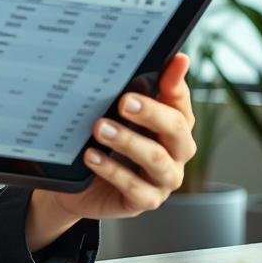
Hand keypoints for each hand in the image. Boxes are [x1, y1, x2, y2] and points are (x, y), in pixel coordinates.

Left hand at [32, 53, 197, 231]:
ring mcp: (164, 179)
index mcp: (173, 125)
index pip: (181, 101)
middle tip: (124, 102)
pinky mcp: (146, 201)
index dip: (177, 82)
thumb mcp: (115, 116)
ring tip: (100, 128)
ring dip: (127, 141)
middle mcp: (176, 152)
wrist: (80, 186)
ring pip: (156, 159)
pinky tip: (92, 157)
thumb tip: (147, 61)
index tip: (175, 61)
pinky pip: (135, 188)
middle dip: (151, 113)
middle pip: (177, 129)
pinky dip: (112, 170)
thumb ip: (132, 91)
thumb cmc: (105, 144)